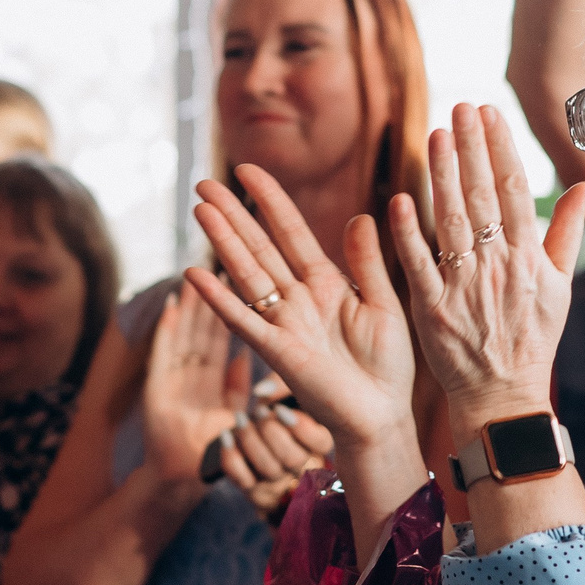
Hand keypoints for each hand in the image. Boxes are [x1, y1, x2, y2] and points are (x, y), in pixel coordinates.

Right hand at [138, 282, 250, 483]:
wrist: (183, 479)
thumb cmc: (209, 453)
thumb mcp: (230, 415)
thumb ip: (236, 387)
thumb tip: (242, 357)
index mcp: (209, 379)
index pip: (219, 335)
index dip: (227, 308)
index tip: (236, 279)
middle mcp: (189, 374)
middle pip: (201, 328)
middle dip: (208, 296)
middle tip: (216, 261)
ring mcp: (172, 378)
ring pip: (183, 334)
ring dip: (189, 304)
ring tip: (195, 272)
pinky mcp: (158, 389)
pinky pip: (164, 355)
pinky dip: (167, 330)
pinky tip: (171, 306)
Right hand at [185, 165, 417, 456]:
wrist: (383, 415)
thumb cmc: (387, 364)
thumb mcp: (383, 303)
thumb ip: (367, 262)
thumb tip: (360, 216)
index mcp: (325, 282)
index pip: (291, 231)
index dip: (270, 200)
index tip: (246, 169)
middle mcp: (298, 298)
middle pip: (259, 247)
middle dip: (233, 214)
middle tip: (203, 183)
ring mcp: (284, 323)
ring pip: (247, 274)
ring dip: (223, 243)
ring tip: (201, 210)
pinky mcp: (278, 352)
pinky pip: (244, 321)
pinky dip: (219, 300)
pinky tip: (196, 275)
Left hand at [224, 380, 337, 519]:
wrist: (261, 442)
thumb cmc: (281, 410)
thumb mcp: (288, 392)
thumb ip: (281, 383)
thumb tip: (262, 392)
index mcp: (319, 441)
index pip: (320, 443)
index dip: (300, 427)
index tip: (279, 409)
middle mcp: (304, 465)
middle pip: (292, 458)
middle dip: (271, 432)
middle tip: (258, 411)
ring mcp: (280, 482)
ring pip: (269, 469)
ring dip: (250, 440)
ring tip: (241, 418)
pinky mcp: (256, 490)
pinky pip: (244, 479)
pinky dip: (231, 457)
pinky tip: (226, 436)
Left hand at [388, 103, 584, 434]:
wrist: (504, 395)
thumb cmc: (533, 339)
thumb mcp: (560, 287)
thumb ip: (565, 232)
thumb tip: (580, 185)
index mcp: (530, 258)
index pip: (514, 190)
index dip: (501, 147)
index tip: (490, 112)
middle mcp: (498, 267)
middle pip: (481, 195)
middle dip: (471, 147)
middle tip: (459, 106)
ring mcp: (465, 287)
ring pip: (451, 221)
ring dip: (442, 174)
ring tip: (435, 133)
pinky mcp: (434, 308)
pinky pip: (420, 264)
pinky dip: (409, 233)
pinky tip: (401, 199)